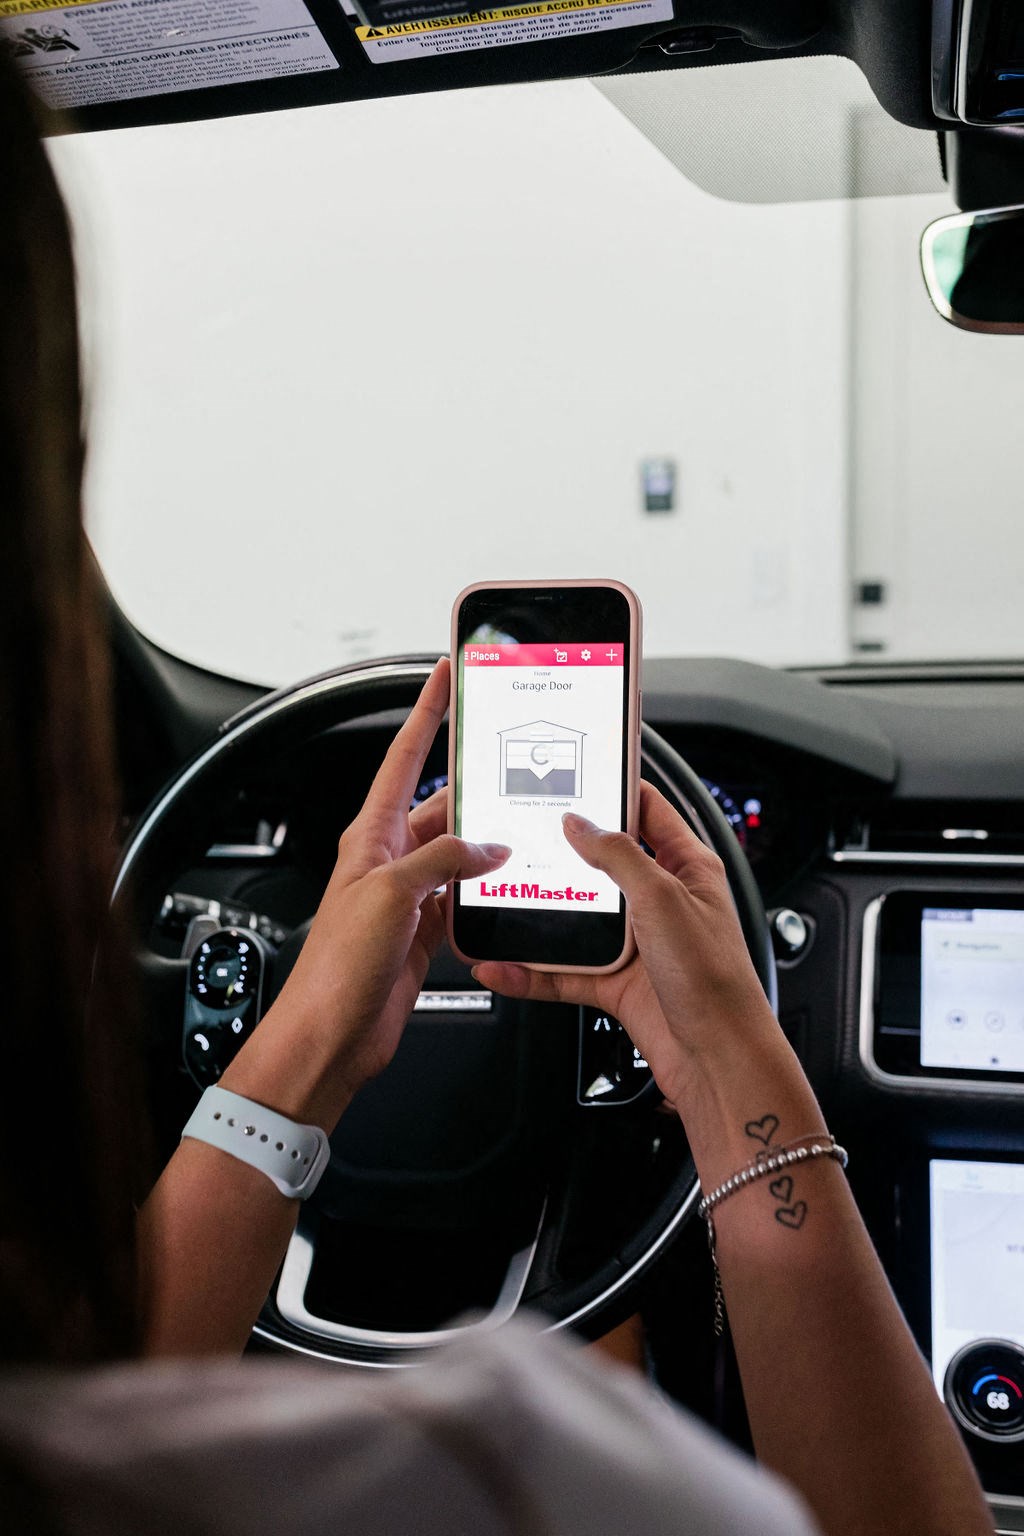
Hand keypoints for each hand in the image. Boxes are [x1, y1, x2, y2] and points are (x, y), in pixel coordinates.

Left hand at [226, 660, 508, 1126]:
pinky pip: (465, 896)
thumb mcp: (391, 894)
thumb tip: (487, 845)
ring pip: (460, 852)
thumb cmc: (336, 967)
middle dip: (476, 787)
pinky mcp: (425, 930)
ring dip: (489, 845)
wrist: (332, 1033)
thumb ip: (442, 861)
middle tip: (511, 760)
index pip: (403, 757)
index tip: (444, 677)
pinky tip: (512, 885)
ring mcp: (409, 895)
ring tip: (525, 827)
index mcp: (370, 836)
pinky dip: (489, 890)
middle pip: (442, 806)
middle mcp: (389, 859)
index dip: (426, 713)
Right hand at [473, 782, 776, 1111]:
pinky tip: (504, 966)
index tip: (575, 775)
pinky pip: (564, 970)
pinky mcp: (617, 982)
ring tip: (499, 902)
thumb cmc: (715, 981)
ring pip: (576, 919)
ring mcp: (637, 943)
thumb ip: (618, 856)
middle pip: (602, 863)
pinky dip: (532, 971)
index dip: (613, 789)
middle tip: (521, 835)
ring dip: (539, 916)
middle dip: (562, 854)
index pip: (648, 810)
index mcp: (687, 867)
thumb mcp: (663, 899)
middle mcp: (661, 901)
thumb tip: (580, 823)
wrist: (717, 1059)